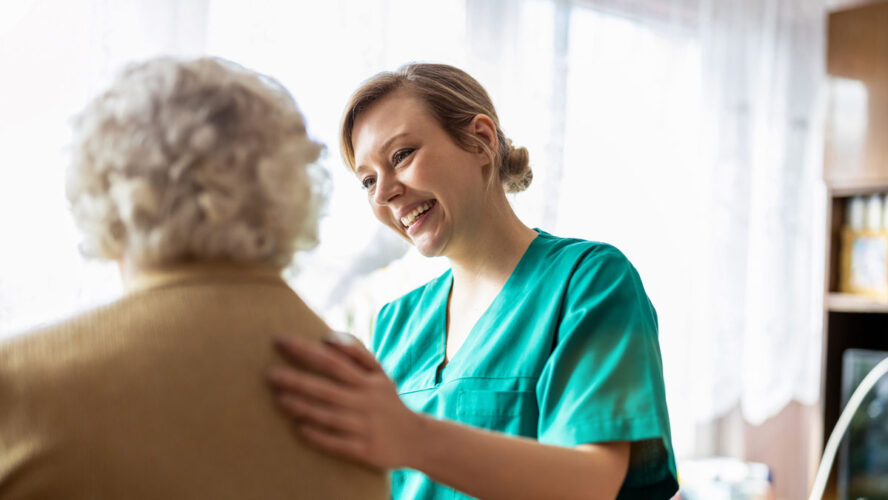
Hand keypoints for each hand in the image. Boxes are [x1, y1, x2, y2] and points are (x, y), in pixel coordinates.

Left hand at [267, 334, 422, 470]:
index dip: (307, 351)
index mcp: (368, 381)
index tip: (281, 341)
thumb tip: (328, 338)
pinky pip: (339, 444)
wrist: (416, 439)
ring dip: (304, 407)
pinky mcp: (366, 450)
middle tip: (269, 374)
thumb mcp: (379, 374)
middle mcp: (366, 402)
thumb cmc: (388, 401)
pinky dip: (319, 436)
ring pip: (330, 416)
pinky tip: (299, 429)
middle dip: (298, 380)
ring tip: (279, 399)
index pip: (334, 361)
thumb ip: (357, 353)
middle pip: (328, 388)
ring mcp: (366, 427)